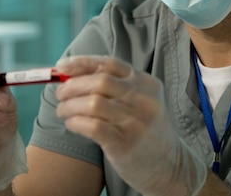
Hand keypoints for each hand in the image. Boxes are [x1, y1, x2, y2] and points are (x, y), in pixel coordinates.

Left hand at [55, 55, 206, 195]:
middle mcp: (144, 99)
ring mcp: (136, 122)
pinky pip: (93, 127)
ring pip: (93, 103)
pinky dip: (76, 123)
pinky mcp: (126, 144)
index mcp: (147, 83)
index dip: (82, 63)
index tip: (62, 67)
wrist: (170, 166)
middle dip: (73, 86)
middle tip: (60, 94)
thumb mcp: (141, 102)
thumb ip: (115, 88)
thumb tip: (72, 75)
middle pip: (100, 81)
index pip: (110, 64)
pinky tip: (72, 124)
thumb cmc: (146, 130)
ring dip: (70, 106)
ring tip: (62, 111)